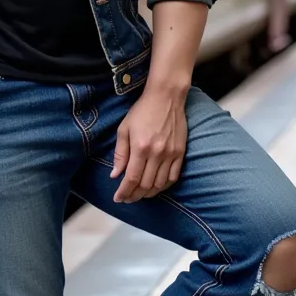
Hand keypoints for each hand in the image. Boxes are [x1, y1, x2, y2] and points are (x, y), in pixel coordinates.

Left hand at [111, 86, 187, 203]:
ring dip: (148, 193)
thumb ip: (120, 153)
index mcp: (140, 147)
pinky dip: (164, 186)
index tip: (118, 198)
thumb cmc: (142, 111)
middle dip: (134, 195)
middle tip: (127, 198)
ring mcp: (171, 154)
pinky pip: (173, 177)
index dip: (124, 192)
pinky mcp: (180, 153)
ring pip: (160, 184)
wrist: (166, 97)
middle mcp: (157, 153)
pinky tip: (155, 187)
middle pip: (145, 184)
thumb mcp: (124, 129)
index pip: (131, 178)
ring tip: (139, 194)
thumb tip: (115, 174)